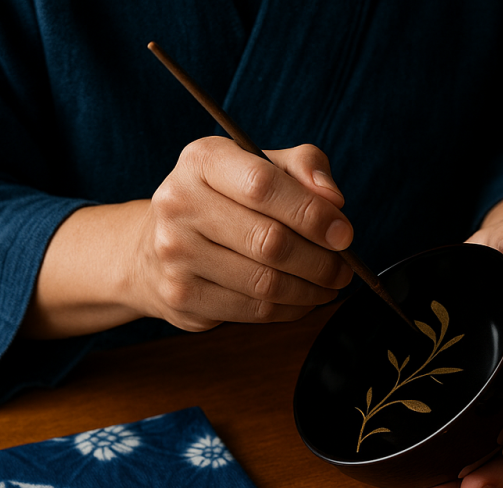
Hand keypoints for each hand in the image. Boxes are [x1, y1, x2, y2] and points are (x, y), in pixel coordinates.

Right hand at [24, 138, 355, 337]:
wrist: (157, 245)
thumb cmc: (226, 200)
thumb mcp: (262, 165)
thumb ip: (304, 167)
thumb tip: (333, 200)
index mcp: (202, 161)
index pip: (263, 186)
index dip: (312, 214)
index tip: (343, 233)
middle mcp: (179, 203)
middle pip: (270, 241)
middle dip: (321, 260)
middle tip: (344, 268)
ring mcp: (175, 253)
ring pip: (265, 282)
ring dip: (311, 290)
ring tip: (329, 284)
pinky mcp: (181, 296)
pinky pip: (254, 310)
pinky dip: (291, 309)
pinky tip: (303, 299)